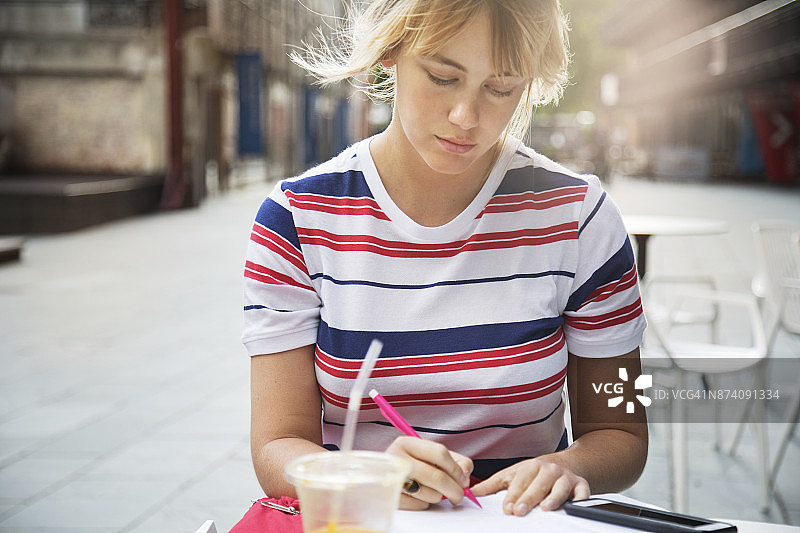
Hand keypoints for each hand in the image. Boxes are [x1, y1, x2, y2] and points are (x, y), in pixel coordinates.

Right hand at [385, 436, 472, 509]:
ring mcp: (393, 479)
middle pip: (437, 476)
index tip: (463, 479)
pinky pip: (420, 505)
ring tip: (433, 491)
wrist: (382, 477)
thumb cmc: (412, 465)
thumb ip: (454, 460)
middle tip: (459, 495)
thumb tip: (465, 476)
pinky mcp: (393, 498)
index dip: (456, 468)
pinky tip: (420, 496)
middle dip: (454, 489)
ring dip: (438, 497)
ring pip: (430, 494)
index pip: (439, 453)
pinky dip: (425, 503)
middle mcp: (397, 459)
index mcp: (407, 443)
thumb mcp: (430, 455)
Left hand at [470, 457, 589, 515]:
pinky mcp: (581, 485)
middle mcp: (548, 470)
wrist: (564, 464)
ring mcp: (565, 477)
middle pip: (538, 485)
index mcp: (530, 467)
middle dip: (528, 498)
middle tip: (519, 511)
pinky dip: (580, 499)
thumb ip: (493, 485)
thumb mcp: (512, 475)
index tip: (507, 508)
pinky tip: (574, 506)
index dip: (513, 495)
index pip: (520, 481)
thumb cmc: (534, 474)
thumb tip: (472, 493)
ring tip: (545, 508)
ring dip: (553, 497)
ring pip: (560, 487)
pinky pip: (582, 492)